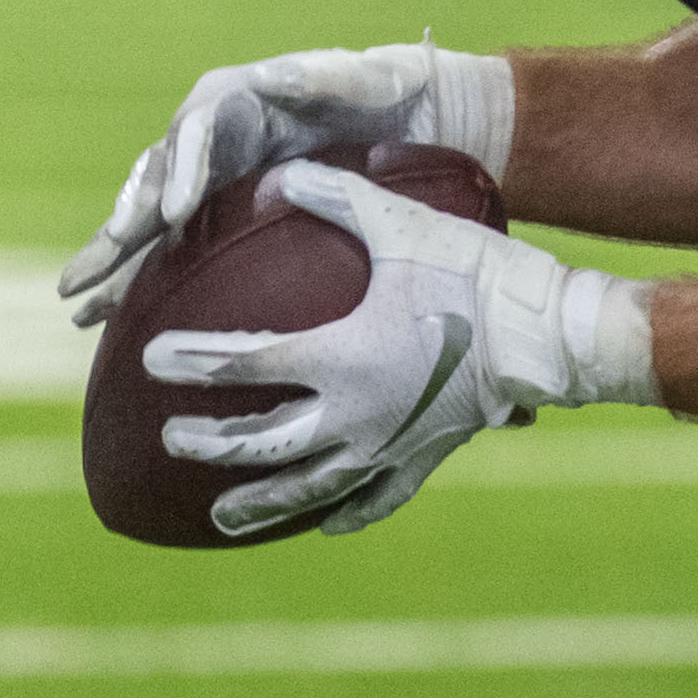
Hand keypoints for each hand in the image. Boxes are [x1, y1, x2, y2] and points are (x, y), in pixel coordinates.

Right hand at [61, 42, 513, 325]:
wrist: (411, 115)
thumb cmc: (389, 90)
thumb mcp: (370, 78)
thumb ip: (327, 76)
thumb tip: (273, 73)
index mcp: (236, 97)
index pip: (194, 131)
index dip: (179, 170)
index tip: (171, 216)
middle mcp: (209, 133)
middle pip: (156, 178)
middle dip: (122, 226)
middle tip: (89, 273)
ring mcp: (210, 172)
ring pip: (150, 216)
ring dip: (115, 258)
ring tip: (78, 303)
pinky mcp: (218, 206)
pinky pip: (168, 242)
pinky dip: (138, 274)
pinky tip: (105, 315)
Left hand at [146, 161, 654, 536]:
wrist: (547, 334)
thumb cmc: (473, 273)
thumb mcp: (402, 225)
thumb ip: (336, 196)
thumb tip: (278, 173)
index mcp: (337, 356)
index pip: (241, 363)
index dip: (189, 361)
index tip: (150, 359)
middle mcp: (351, 414)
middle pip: (259, 441)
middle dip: (208, 444)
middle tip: (172, 439)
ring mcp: (386, 446)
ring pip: (306, 487)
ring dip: (259, 502)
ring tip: (221, 516)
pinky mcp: (423, 460)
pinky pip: (374, 500)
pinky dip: (344, 513)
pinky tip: (323, 524)